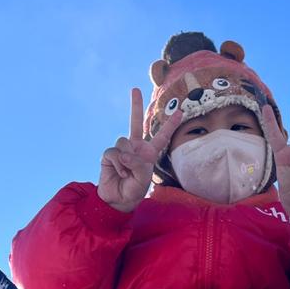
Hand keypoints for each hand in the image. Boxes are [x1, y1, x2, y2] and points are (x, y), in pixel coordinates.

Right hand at [98, 88, 183, 212]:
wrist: (117, 199)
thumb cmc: (134, 190)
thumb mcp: (144, 178)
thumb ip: (138, 164)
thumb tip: (124, 153)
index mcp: (148, 153)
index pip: (161, 136)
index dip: (170, 124)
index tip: (180, 111)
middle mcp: (135, 148)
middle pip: (136, 123)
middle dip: (136, 105)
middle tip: (135, 89)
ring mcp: (122, 150)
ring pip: (124, 141)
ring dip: (126, 159)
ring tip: (127, 172)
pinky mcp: (109, 154)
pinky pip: (114, 152)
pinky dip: (118, 164)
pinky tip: (119, 173)